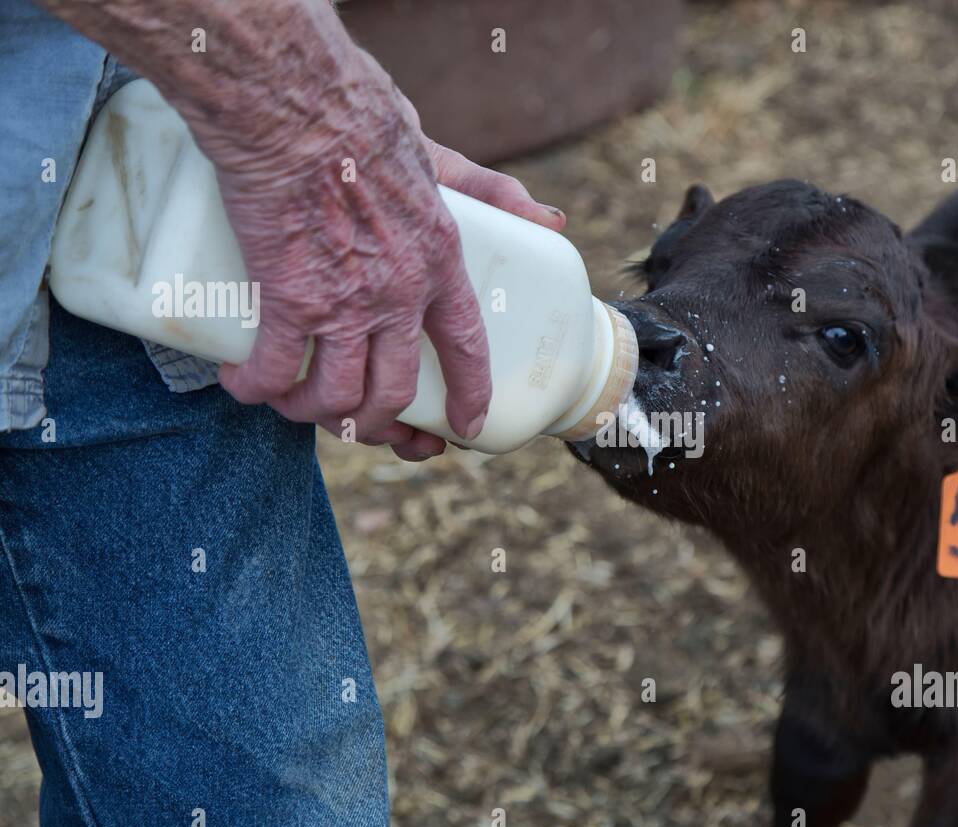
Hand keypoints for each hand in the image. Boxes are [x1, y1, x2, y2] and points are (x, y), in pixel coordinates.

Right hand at [202, 49, 563, 459]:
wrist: (295, 104)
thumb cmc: (361, 120)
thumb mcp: (443, 159)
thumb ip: (493, 192)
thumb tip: (550, 222)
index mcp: (439, 263)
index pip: (467, 348)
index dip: (471, 395)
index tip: (467, 428)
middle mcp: (398, 295)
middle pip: (393, 391)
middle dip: (376, 425)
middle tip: (356, 425)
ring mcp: (344, 303)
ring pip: (336, 396)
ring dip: (310, 414)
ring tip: (290, 401)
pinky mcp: (288, 297)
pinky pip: (275, 370)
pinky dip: (256, 388)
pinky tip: (243, 383)